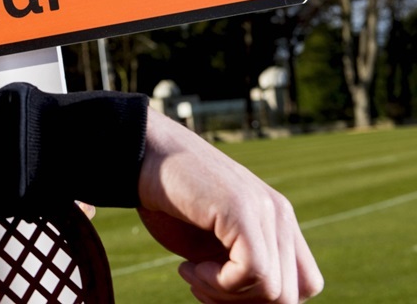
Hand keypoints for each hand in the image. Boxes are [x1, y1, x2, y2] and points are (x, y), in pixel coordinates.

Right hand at [137, 109, 322, 302]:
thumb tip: (252, 302)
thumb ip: (238, 266)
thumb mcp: (211, 243)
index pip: (303, 284)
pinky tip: (188, 267)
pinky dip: (218, 284)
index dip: (262, 301)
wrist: (141, 155)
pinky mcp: (242, 210)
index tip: (218, 291)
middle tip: (200, 286)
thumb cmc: (169, 200)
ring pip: (275, 291)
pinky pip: (253, 273)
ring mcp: (264, 210)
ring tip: (192, 274)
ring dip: (225, 295)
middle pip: (291, 295)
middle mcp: (279, 215)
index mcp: (277, 222)